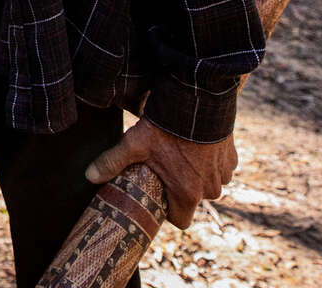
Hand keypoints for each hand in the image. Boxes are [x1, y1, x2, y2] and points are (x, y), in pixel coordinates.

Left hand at [85, 119, 237, 228]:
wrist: (198, 100)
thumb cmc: (166, 126)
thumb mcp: (134, 144)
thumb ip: (112, 162)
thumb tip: (89, 176)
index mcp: (187, 193)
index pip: (182, 221)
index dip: (170, 212)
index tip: (160, 198)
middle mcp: (209, 188)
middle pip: (195, 200)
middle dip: (184, 189)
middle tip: (168, 169)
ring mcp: (224, 173)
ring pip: (211, 185)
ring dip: (201, 175)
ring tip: (183, 155)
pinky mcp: (233, 157)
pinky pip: (223, 168)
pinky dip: (213, 161)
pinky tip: (199, 146)